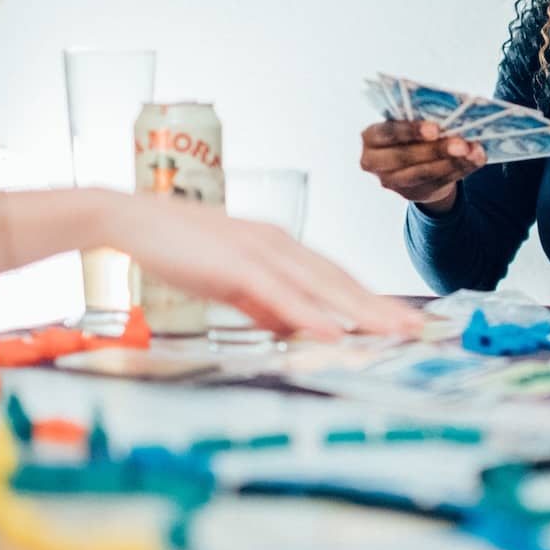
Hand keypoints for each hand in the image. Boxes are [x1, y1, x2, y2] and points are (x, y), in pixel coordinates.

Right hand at [105, 191, 421, 339]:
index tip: (401, 320)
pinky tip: (331, 330)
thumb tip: (292, 328)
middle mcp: (280, 245)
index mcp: (281, 248)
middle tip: (416, 329)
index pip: (337, 277)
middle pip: (340, 280)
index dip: (371, 299)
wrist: (133, 218)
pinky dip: (308, 313)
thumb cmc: (181, 249)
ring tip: (392, 331)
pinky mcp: (236, 264)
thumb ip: (263, 304)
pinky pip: (280, 293)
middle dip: (381, 307)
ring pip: (321, 285)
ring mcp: (261, 251)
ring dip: (359, 310)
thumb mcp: (231, 283)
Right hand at [360, 118, 486, 212]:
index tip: (435, 129)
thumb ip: (418, 119)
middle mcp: (375, 163)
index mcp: (371, 138)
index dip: (410, 131)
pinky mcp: (414, 194)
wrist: (411, 162)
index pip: (387, 134)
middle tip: (462, 143)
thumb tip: (451, 115)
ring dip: (453, 161)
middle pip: (406, 158)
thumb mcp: (406, 123)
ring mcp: (394, 183)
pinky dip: (461, 169)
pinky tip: (476, 159)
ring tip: (474, 150)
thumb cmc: (409, 133)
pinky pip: (440, 182)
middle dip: (437, 150)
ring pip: (425, 173)